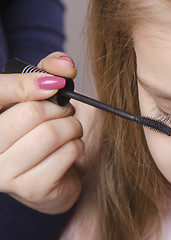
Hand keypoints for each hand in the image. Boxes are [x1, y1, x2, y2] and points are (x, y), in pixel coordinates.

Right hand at [0, 52, 83, 213]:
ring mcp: (5, 173)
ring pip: (51, 134)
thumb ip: (47, 72)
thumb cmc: (41, 132)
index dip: (26, 84)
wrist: (50, 178)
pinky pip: (67, 153)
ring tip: (71, 130)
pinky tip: (71, 149)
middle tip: (65, 112)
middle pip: (31, 114)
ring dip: (72, 127)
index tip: (53, 85)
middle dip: (60, 109)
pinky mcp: (31, 188)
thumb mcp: (39, 96)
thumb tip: (66, 65)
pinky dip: (78, 145)